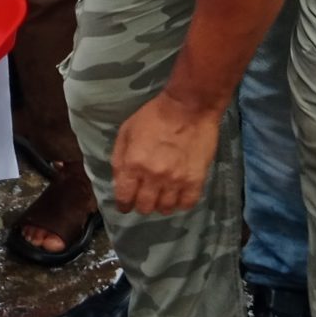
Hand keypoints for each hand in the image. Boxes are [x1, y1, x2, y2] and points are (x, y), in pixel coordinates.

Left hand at [109, 92, 221, 215]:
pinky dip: (181, 203)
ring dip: (161, 205)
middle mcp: (153, 176)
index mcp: (133, 164)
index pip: (124, 197)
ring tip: (161, 196)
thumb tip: (119, 183)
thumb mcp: (126, 132)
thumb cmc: (153, 116)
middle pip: (145, 207)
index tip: (125, 205)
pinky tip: (178, 195)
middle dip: (141, 205)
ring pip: (165, 209)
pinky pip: (187, 204)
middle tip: (144, 198)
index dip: (123, 205)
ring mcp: (176, 180)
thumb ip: (119, 160)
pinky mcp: (196, 180)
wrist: (188, 108)